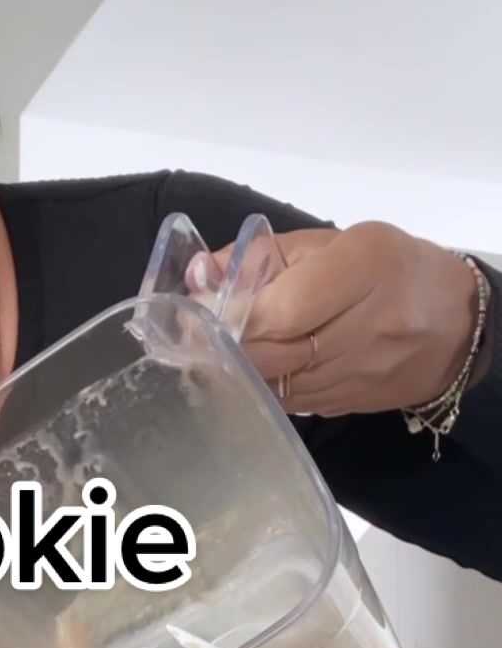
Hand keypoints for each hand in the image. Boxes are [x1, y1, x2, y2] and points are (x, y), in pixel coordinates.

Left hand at [199, 222, 481, 415]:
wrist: (453, 325)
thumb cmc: (390, 269)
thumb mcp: (334, 243)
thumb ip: (263, 257)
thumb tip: (198, 275)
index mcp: (366, 266)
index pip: (283, 309)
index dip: (235, 318)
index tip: (202, 315)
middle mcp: (370, 323)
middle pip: (276, 352)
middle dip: (228, 348)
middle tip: (193, 340)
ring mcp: (363, 370)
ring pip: (279, 384)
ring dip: (239, 372)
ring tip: (212, 356)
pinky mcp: (351, 403)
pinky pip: (290, 402)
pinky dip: (262, 389)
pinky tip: (248, 374)